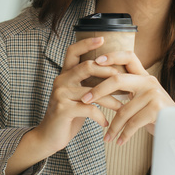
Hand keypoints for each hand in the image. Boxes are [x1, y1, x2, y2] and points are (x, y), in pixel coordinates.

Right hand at [32, 36, 127, 155]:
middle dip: (108, 72)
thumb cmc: (70, 115)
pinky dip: (101, 116)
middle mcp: (61, 80)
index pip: (73, 51)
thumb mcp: (80, 96)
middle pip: (87, 66)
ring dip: (111, 100)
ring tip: (122, 108)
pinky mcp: (63, 109)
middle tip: (125, 81)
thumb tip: (116, 74)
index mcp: (65, 74)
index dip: (86, 43)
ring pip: (92, 91)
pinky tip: (106, 123)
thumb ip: (90, 83)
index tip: (102, 38)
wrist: (49, 137)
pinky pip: (89, 109)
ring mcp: (60, 94)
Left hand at [81, 50, 174, 145]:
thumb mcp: (144, 97)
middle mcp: (149, 81)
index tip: (94, 61)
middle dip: (98, 90)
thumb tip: (102, 86)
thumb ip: (129, 90)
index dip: (112, 56)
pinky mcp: (156, 109)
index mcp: (144, 76)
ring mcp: (153, 94)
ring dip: (113, 127)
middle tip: (84, 100)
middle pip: (117, 80)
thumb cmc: (157, 114)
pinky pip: (132, 123)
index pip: (129, 57)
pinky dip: (123, 135)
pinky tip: (119, 141)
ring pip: (123, 110)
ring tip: (107, 138)